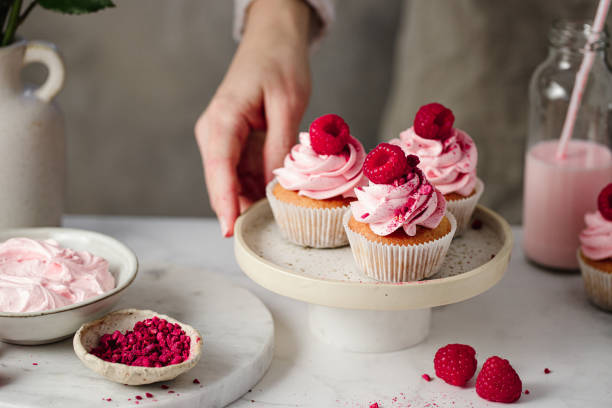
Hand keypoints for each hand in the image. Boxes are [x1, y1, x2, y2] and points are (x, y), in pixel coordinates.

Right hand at [195, 0, 312, 236]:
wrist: (272, 40)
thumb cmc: (279, 63)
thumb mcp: (288, 103)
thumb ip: (278, 143)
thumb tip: (273, 184)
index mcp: (223, 119)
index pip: (219, 167)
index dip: (224, 201)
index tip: (229, 230)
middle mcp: (214, 132)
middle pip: (220, 180)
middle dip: (237, 208)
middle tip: (262, 234)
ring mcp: (222, 138)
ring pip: (230, 181)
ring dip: (248, 201)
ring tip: (273, 220)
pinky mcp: (234, 142)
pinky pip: (241, 172)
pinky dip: (255, 187)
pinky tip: (273, 199)